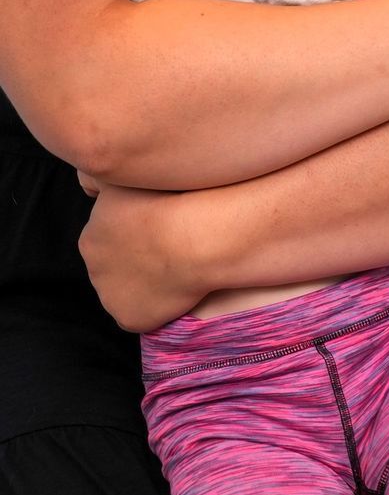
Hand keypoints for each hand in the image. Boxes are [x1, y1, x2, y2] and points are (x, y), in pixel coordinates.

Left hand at [78, 182, 210, 331]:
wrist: (193, 238)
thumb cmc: (165, 200)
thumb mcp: (121, 176)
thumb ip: (97, 181)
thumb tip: (88, 188)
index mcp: (90, 237)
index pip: (108, 240)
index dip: (133, 235)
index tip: (156, 229)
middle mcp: (93, 270)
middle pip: (114, 267)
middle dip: (135, 260)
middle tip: (166, 249)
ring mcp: (110, 297)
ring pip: (127, 292)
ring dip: (145, 284)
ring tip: (175, 267)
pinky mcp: (129, 318)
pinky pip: (143, 314)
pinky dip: (156, 306)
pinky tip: (176, 288)